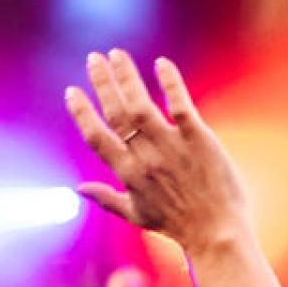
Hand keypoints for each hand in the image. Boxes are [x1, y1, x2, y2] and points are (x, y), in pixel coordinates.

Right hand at [65, 50, 252, 255]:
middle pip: (116, 113)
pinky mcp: (198, 139)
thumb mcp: (135, 214)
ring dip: (127, 77)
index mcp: (127, 174)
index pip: (96, 137)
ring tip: (117, 54)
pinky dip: (170, 83)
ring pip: (141, 105)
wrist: (215, 232)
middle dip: (102, 83)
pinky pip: (180, 105)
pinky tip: (161, 63)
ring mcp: (171, 146)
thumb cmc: (176, 225)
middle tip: (93, 58)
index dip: (82, 112)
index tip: (72, 92)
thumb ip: (105, 198)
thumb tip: (78, 189)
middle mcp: (144, 157)